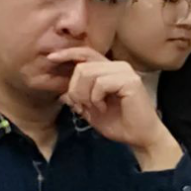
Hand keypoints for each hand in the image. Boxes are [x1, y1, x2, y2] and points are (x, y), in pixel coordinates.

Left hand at [49, 48, 180, 168]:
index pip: (85, 53)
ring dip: (84, 95)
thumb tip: (61, 94)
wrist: (139, 137)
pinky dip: (96, 98)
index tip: (50, 58)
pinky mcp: (130, 81)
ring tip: (95, 107)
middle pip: (81, 67)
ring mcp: (124, 72)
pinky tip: (104, 108)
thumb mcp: (91, 111)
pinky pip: (100, 83)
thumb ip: (77, 100)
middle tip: (82, 106)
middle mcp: (117, 66)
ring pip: (88, 73)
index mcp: (108, 69)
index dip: (67, 53)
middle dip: (75, 90)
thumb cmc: (118, 123)